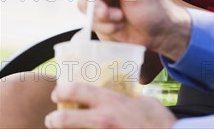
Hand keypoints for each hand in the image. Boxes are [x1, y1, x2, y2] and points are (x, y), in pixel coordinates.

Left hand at [45, 82, 175, 128]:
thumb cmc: (159, 123)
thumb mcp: (145, 102)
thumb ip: (131, 97)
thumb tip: (127, 95)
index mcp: (111, 103)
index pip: (77, 90)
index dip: (62, 90)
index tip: (58, 92)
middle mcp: (102, 121)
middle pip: (63, 120)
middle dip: (54, 120)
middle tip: (53, 118)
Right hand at [75, 0, 190, 59]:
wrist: (161, 33)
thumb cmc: (154, 7)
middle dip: (92, 3)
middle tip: (106, 13)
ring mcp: (103, 1)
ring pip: (84, 5)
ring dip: (100, 17)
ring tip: (119, 19)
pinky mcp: (102, 18)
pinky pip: (91, 21)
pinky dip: (104, 26)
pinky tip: (118, 27)